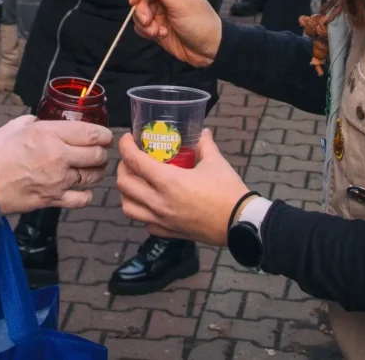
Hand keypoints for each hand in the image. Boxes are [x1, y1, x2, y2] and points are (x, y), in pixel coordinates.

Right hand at [0, 115, 112, 212]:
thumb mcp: (14, 127)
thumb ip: (34, 121)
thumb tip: (43, 121)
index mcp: (50, 134)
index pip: (92, 133)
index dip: (105, 135)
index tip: (106, 137)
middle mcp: (58, 156)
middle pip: (97, 155)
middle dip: (102, 153)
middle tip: (100, 152)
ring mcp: (57, 180)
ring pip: (92, 177)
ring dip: (96, 172)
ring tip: (93, 169)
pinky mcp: (53, 199)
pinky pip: (81, 199)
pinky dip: (86, 195)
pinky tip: (83, 189)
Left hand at [117, 129, 248, 246]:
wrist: (241, 223)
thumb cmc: (228, 192)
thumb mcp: (216, 163)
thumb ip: (205, 145)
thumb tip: (203, 132)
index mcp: (169, 181)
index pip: (135, 161)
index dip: (126, 146)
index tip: (128, 139)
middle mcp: (160, 202)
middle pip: (124, 184)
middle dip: (123, 168)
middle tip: (132, 160)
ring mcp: (162, 220)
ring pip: (128, 207)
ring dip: (127, 192)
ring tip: (135, 183)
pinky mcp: (169, 232)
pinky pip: (145, 223)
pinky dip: (142, 212)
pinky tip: (150, 204)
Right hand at [129, 0, 222, 66]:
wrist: (208, 51)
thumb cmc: (200, 23)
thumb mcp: (180, 4)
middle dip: (140, 9)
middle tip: (148, 21)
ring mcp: (159, 8)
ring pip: (138, 10)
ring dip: (144, 23)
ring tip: (158, 32)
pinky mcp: (156, 23)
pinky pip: (141, 24)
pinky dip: (147, 31)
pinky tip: (160, 35)